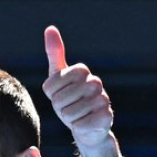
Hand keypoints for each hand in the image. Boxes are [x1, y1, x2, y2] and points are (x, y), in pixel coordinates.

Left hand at [40, 25, 113, 148]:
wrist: (89, 127)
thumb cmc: (71, 101)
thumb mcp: (59, 78)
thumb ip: (55, 53)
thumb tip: (50, 28)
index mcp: (82, 71)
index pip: (52, 84)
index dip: (53, 94)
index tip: (61, 95)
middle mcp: (95, 82)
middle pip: (59, 100)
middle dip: (60, 108)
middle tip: (70, 108)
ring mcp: (103, 99)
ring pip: (69, 113)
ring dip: (70, 119)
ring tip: (78, 116)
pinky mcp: (106, 117)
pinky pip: (79, 125)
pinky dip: (78, 128)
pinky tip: (86, 124)